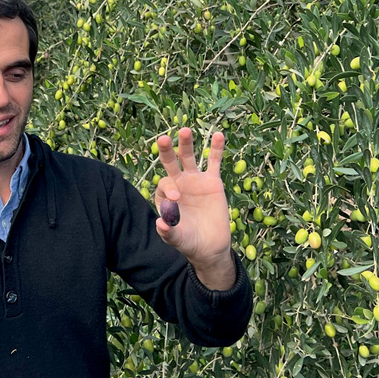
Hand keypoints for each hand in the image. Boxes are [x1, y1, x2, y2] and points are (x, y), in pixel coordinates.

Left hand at [154, 128, 234, 289]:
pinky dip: (216, 149)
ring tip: (185, 130)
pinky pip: (214, 162)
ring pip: (189, 157)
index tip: (177, 198)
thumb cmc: (189, 242)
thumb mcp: (178, 239)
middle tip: (162, 139)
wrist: (210, 246)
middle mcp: (178, 183)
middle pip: (170, 163)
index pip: (165, 185)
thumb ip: (168, 232)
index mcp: (166, 196)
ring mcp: (195, 180)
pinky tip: (218, 135)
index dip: (169, 188)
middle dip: (166, 151)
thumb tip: (160, 222)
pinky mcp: (213, 181)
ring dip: (186, 143)